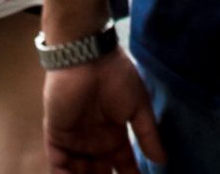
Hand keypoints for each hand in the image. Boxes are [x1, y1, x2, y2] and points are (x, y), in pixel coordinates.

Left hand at [44, 47, 162, 173]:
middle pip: (99, 172)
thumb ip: (148, 135)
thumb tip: (162, 160)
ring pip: (79, 171)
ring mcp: (74, 140)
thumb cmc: (117, 77)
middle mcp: (94, 141)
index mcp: (114, 134)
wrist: (88, 57)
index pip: (122, 164)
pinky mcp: (56, 136)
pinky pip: (59, 164)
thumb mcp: (138, 107)